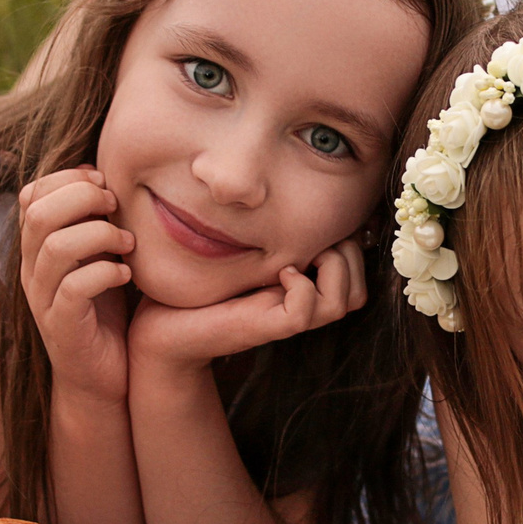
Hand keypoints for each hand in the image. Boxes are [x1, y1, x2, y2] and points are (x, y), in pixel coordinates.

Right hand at [19, 167, 133, 404]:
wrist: (102, 380)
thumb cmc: (106, 312)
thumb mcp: (98, 258)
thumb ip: (95, 222)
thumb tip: (107, 178)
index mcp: (37, 249)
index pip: (31, 195)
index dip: (66, 178)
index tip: (104, 184)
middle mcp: (32, 272)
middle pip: (38, 214)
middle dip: (82, 198)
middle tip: (117, 207)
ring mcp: (44, 301)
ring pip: (56, 247)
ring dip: (100, 235)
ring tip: (129, 244)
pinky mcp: (63, 329)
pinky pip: (74, 289)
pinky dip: (105, 273)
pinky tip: (127, 275)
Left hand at [128, 238, 368, 374]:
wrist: (163, 325)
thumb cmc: (198, 283)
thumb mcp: (242, 247)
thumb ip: (270, 230)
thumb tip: (294, 195)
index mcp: (301, 286)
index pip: (356, 273)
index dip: (351, 246)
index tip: (322, 224)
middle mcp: (301, 305)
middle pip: (359, 290)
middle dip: (348, 255)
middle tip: (314, 240)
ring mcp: (287, 318)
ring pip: (344, 301)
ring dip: (332, 269)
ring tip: (299, 256)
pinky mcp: (267, 327)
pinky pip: (307, 310)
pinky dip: (301, 288)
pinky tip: (279, 272)